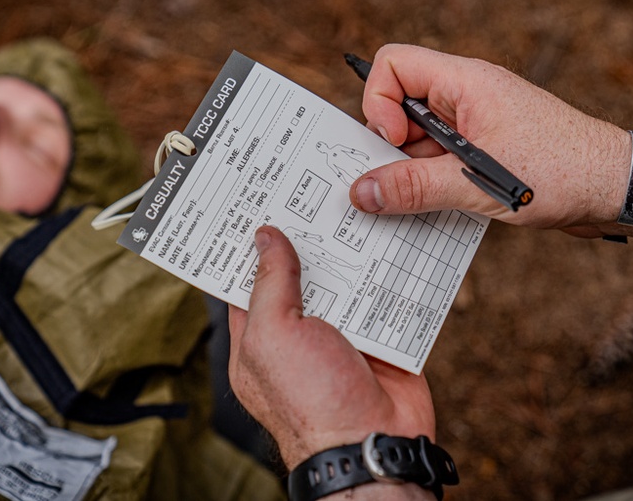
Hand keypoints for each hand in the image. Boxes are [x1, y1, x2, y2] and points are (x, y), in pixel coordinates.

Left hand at [228, 226, 435, 469]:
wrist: (374, 442)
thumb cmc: (312, 404)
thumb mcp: (273, 336)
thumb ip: (270, 284)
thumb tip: (265, 237)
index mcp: (259, 338)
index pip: (245, 282)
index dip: (249, 245)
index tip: (255, 204)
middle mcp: (298, 334)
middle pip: (300, 274)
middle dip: (306, 239)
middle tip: (310, 191)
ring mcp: (340, 334)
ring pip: (342, 279)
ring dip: (349, 251)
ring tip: (351, 203)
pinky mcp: (378, 337)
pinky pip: (381, 294)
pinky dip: (385, 272)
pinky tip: (387, 237)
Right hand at [350, 44, 632, 266]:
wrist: (620, 188)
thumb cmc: (562, 173)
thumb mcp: (477, 184)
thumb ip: (414, 187)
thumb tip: (361, 193)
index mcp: (466, 82)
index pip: (394, 65)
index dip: (378, 102)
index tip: (392, 142)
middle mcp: (468, 97)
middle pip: (400, 106)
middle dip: (393, 148)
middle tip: (403, 184)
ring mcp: (478, 124)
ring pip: (420, 140)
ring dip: (416, 173)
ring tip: (438, 202)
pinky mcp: (488, 150)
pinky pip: (443, 160)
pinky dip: (436, 184)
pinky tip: (449, 210)